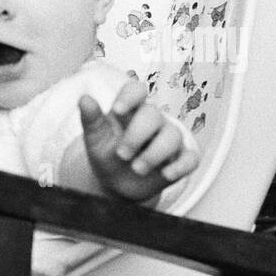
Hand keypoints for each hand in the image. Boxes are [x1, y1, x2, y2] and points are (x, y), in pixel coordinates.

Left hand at [79, 82, 198, 202]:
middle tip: (121, 154)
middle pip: (153, 115)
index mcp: (130, 111)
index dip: (130, 96)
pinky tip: (167, 174)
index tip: (118, 110)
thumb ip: (91, 120)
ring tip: (137, 169)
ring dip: (154, 154)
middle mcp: (153, 122)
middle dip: (137, 134)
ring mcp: (169, 139)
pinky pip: (191, 158)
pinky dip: (181, 166)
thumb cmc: (107, 156)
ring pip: (172, 136)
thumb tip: (84, 98)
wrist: (117, 185)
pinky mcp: (181, 159)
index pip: (136, 90)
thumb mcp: (95, 140)